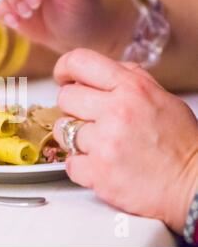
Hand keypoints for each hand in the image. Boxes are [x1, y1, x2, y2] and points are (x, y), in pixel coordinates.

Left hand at [52, 49, 197, 233]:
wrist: (193, 185)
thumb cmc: (179, 143)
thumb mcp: (161, 97)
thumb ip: (129, 80)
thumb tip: (97, 73)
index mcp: (132, 88)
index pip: (80, 62)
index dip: (64, 68)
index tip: (63, 78)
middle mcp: (116, 111)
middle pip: (65, 97)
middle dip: (73, 108)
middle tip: (89, 119)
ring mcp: (105, 143)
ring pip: (62, 130)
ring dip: (75, 138)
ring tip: (99, 144)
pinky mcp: (98, 172)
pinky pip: (69, 162)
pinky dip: (80, 165)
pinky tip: (100, 164)